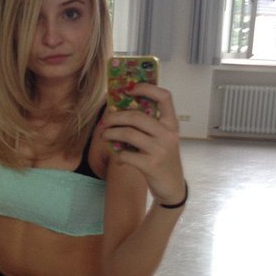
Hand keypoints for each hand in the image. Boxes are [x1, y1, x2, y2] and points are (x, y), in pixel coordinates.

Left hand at [102, 83, 185, 204]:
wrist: (172, 186)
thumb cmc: (163, 158)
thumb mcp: (162, 139)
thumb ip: (148, 126)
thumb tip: (118, 112)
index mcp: (171, 124)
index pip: (164, 97)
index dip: (146, 88)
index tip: (129, 89)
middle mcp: (168, 134)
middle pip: (137, 116)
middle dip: (115, 117)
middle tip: (104, 121)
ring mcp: (160, 150)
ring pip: (128, 134)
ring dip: (110, 133)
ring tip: (103, 136)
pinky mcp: (151, 165)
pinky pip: (126, 154)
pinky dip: (117, 154)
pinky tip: (118, 156)